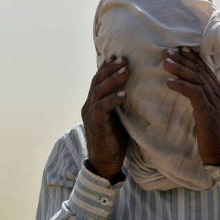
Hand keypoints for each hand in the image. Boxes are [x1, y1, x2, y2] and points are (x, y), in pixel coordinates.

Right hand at [81, 55, 129, 181]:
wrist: (105, 162)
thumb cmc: (114, 140)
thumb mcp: (117, 117)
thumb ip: (118, 103)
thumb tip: (131, 89)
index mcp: (92, 103)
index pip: (98, 80)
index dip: (107, 68)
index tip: (118, 56)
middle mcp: (88, 106)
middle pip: (97, 82)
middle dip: (110, 69)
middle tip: (123, 59)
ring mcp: (90, 115)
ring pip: (99, 92)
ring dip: (113, 80)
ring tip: (125, 71)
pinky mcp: (96, 125)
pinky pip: (102, 109)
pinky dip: (112, 100)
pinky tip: (123, 95)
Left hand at [162, 47, 219, 165]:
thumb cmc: (214, 137)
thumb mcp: (211, 115)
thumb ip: (206, 102)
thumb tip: (200, 92)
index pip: (206, 71)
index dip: (194, 59)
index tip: (180, 50)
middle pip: (200, 72)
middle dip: (183, 60)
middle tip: (168, 52)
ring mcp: (216, 103)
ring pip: (197, 80)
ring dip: (180, 69)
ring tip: (165, 63)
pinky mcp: (209, 112)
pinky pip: (195, 94)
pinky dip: (182, 86)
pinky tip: (169, 82)